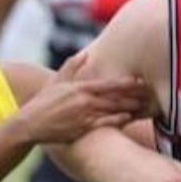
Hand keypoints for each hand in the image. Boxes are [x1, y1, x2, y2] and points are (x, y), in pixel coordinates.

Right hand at [18, 53, 147, 143]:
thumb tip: (85, 53)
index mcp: (80, 87)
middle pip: (115, 97)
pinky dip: (118, 121)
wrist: (30, 124)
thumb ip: (72, 66)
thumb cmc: (43, 102)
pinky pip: (105, 124)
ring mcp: (85, 115)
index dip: (126, 82)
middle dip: (134, 95)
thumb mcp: (57, 81)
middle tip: (150, 93)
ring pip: (113, 110)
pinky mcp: (83, 128)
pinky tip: (129, 118)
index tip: (140, 80)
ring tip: (145, 106)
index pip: (108, 84)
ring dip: (130, 107)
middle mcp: (85, 100)